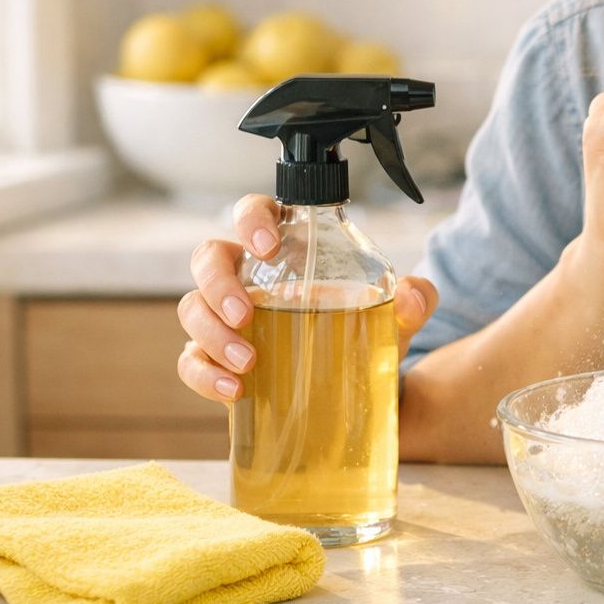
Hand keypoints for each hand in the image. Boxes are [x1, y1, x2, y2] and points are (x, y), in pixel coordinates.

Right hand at [175, 194, 438, 403]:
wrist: (362, 391)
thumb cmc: (368, 334)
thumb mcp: (397, 317)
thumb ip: (414, 299)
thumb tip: (411, 296)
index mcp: (287, 249)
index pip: (254, 212)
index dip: (250, 218)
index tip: (266, 246)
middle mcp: (248, 277)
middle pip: (208, 258)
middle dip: (218, 283)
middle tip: (247, 314)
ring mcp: (227, 318)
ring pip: (193, 308)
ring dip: (211, 333)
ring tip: (249, 362)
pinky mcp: (217, 359)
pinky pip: (190, 360)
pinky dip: (204, 374)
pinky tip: (233, 389)